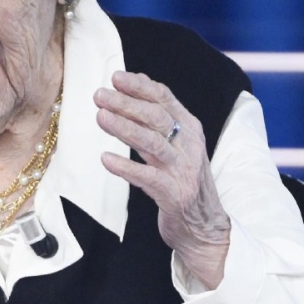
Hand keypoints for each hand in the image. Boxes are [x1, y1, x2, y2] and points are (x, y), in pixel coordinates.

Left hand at [95, 71, 230, 289]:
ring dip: (124, 128)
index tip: (115, 77)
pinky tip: (105, 160)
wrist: (204, 226)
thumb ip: (159, 118)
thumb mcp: (176, 145)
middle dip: (126, 103)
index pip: (165, 99)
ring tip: (100, 117)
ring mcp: (182, 170)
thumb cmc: (182, 181)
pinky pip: (147, 177)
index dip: (140, 86)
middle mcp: (188, 145)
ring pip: (152, 142)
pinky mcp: (174, 194)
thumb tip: (139, 80)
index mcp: (189, 129)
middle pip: (156, 117)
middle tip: (99, 95)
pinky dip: (125, 167)